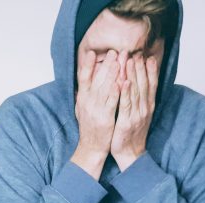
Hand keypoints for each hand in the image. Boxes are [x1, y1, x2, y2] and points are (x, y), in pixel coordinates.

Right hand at [71, 49, 119, 179]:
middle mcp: (87, 102)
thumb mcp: (82, 109)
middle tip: (114, 51)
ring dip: (112, 74)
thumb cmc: (89, 128)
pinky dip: (116, 91)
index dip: (87, 65)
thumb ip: (84, 95)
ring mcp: (95, 110)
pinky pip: (111, 102)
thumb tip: (84, 81)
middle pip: (96, 80)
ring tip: (119, 61)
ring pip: (105, 88)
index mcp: (82, 99)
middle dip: (106, 64)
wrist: (91, 148)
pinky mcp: (104, 118)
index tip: (92, 52)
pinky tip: (122, 82)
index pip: (83, 78)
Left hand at [110, 53, 158, 170]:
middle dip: (140, 67)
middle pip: (144, 84)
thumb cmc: (131, 134)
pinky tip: (123, 82)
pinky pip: (126, 104)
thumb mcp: (138, 115)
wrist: (130, 154)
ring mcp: (137, 115)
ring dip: (133, 75)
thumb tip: (138, 85)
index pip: (151, 84)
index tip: (147, 56)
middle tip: (137, 52)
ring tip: (130, 60)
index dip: (150, 70)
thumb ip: (139, 100)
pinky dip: (125, 92)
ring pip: (135, 91)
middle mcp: (145, 108)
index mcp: (148, 106)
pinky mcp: (126, 121)